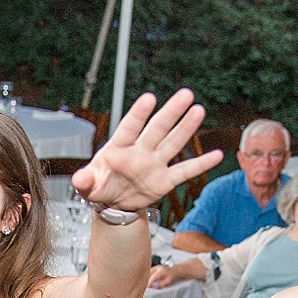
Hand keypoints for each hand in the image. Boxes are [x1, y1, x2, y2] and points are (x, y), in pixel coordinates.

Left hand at [71, 89, 218, 213]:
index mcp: (119, 148)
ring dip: (186, 128)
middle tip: (185, 94)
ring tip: (198, 110)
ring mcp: (154, 164)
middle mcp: (139, 151)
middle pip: (157, 129)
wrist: (112, 203)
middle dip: (171, 113)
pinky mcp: (164, 181)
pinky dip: (201, 164)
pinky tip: (217, 155)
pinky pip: (185, 171)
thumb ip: (85, 180)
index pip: (130, 127)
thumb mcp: (87, 185)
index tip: (149, 98)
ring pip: (172, 143)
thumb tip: (80, 179)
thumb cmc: (99, 186)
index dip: (139, 114)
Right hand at [148, 263, 178, 289]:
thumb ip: (162, 284)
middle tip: (146, 285)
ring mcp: (156, 267)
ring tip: (147, 283)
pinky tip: (148, 279)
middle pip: (149, 274)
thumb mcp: (169, 281)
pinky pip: (150, 272)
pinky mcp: (155, 268)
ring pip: (149, 272)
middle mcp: (158, 268)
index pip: (153, 277)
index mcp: (161, 271)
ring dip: (147, 277)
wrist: (176, 271)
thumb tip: (156, 287)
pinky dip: (148, 276)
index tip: (148, 286)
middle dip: (147, 279)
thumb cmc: (173, 275)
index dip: (150, 282)